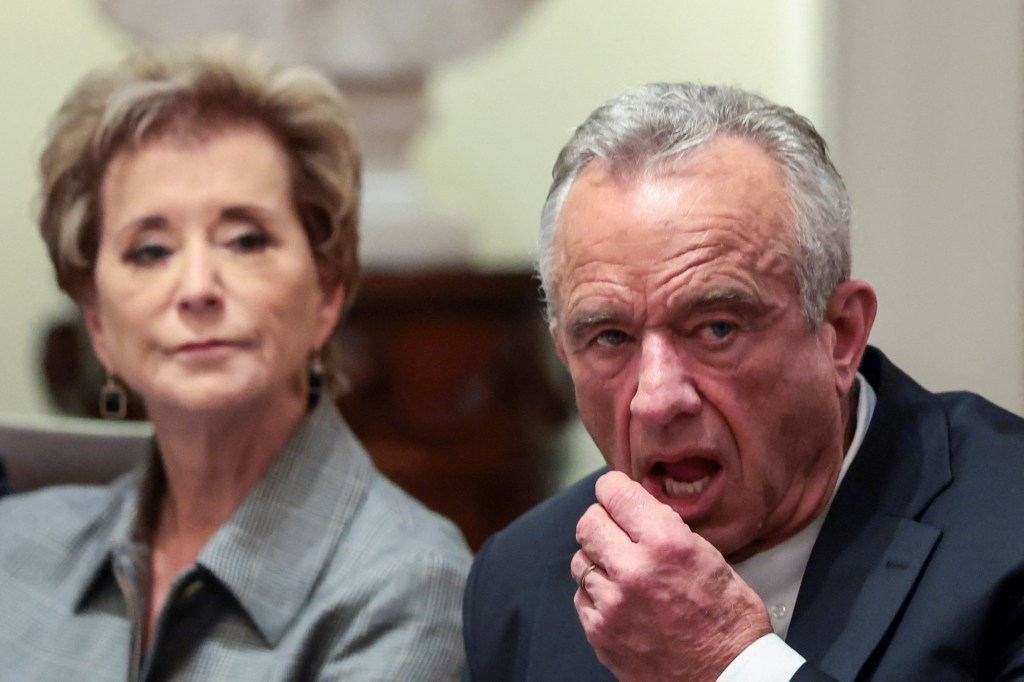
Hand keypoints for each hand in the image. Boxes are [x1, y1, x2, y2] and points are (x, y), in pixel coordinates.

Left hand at [572, 471, 771, 680]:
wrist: (728, 678)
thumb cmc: (729, 621)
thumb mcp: (712, 559)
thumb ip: (669, 530)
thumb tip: (638, 510)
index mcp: (667, 544)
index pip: (615, 493)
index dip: (613, 488)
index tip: (613, 491)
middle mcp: (634, 570)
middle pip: (588, 523)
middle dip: (602, 521)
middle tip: (616, 529)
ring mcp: (612, 604)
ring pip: (580, 560)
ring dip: (598, 559)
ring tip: (622, 570)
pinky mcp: (600, 633)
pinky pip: (581, 597)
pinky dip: (596, 594)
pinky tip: (620, 600)